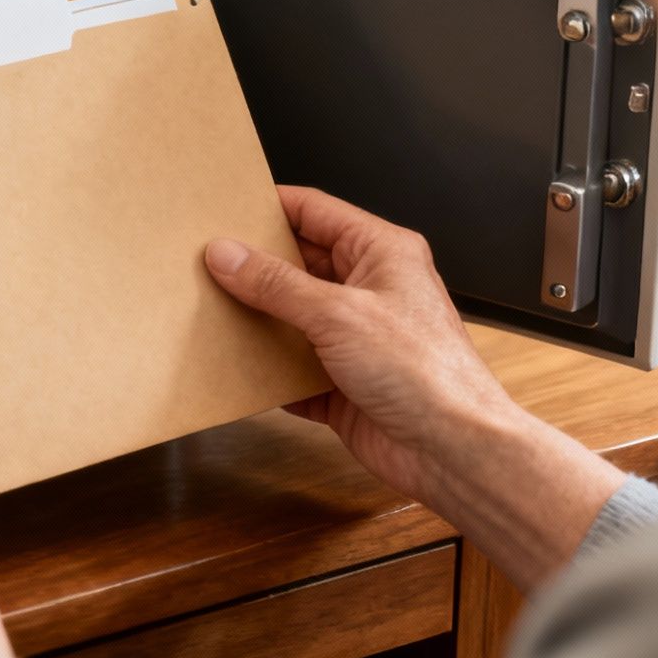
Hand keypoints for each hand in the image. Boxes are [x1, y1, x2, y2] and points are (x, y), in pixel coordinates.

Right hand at [205, 186, 626, 589]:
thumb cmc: (427, 373)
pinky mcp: (342, 382)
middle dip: (253, 266)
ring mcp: (355, 337)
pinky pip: (292, 366)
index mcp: (381, 252)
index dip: (268, 207)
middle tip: (204, 263)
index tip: (223, 209)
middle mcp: (369, 289)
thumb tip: (228, 253)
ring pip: (291, 316)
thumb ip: (276, 283)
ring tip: (210, 311)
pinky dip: (267, 370)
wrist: (453, 450)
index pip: (314, 211)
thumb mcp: (338, 314)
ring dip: (257, 319)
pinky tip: (239, 369)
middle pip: (297, 264)